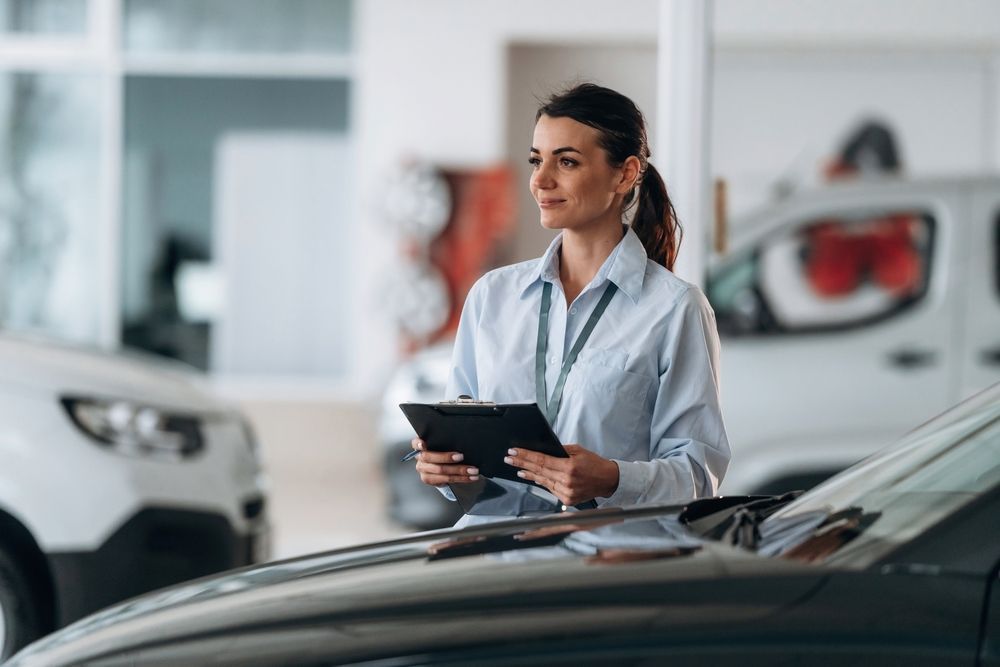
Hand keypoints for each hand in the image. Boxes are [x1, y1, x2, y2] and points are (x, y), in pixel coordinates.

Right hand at [411, 437, 479, 486]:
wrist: (439, 466)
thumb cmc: (441, 451)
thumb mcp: (440, 444)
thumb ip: (443, 441)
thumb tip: (461, 439)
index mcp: (420, 447)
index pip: (416, 443)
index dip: (419, 444)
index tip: (423, 444)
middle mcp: (420, 458)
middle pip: (430, 458)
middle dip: (447, 457)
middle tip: (461, 456)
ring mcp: (424, 470)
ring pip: (441, 471)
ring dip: (459, 471)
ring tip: (472, 470)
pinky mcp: (430, 480)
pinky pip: (446, 480)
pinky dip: (461, 479)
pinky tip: (470, 477)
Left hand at [504, 445, 618, 505]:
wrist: (608, 480)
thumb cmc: (594, 464)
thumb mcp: (578, 450)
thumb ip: (560, 450)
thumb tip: (542, 449)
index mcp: (569, 467)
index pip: (541, 461)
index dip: (525, 456)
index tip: (514, 452)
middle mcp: (567, 481)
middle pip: (538, 471)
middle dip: (522, 464)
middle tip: (509, 458)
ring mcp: (566, 493)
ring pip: (542, 481)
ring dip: (529, 474)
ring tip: (518, 469)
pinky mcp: (567, 500)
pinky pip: (550, 489)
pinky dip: (541, 482)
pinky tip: (533, 477)